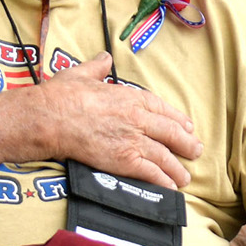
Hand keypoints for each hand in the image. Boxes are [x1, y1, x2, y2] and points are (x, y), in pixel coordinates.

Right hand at [29, 53, 202, 188]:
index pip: (163, 109)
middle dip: (186, 144)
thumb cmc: (62, 95)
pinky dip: (163, 180)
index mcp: (131, 97)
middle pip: (171, 133)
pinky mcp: (123, 161)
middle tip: (196, 151)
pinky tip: (171, 187)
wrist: (49, 118)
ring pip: (164, 155)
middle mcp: (137, 118)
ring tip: (185, 177)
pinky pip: (150, 172)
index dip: (178, 119)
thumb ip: (98, 67)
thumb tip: (104, 58)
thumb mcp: (83, 73)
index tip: (187, 126)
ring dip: (177, 167)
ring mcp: (132, 140)